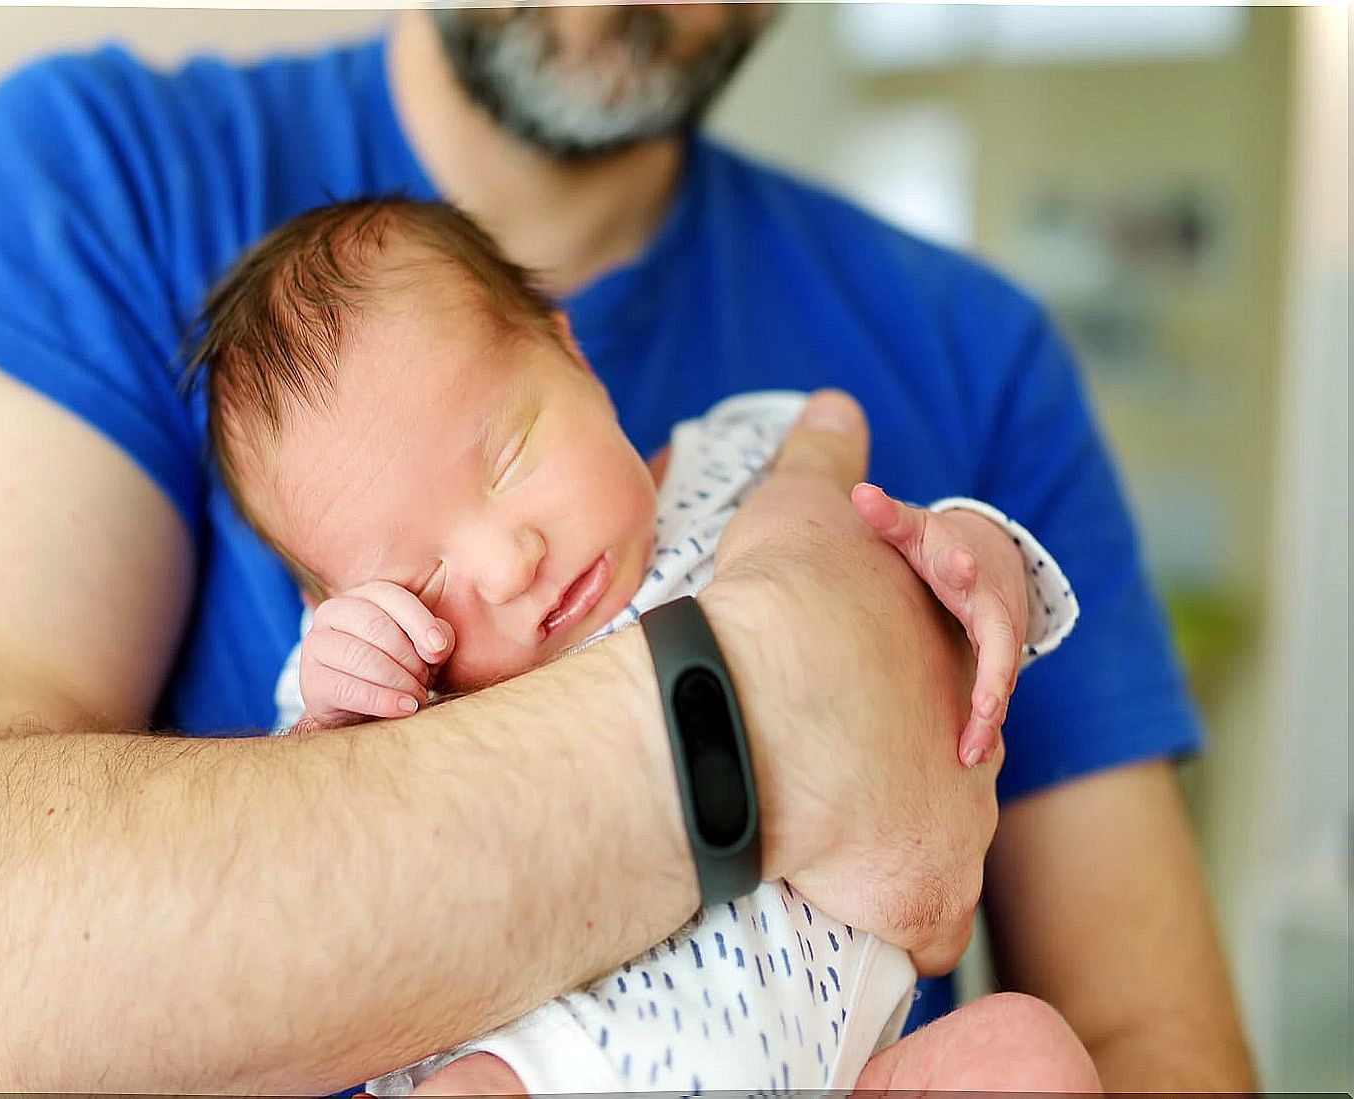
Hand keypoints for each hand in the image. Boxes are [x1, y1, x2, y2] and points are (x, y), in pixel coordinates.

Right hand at [298, 580, 455, 726]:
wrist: (363, 713)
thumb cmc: (396, 671)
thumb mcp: (421, 650)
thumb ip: (434, 638)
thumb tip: (437, 643)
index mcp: (362, 595)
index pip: (391, 597)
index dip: (418, 621)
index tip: (438, 649)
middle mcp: (332, 612)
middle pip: (375, 625)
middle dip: (407, 656)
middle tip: (425, 681)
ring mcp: (315, 645)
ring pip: (360, 656)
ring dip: (397, 679)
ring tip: (417, 696)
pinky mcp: (311, 680)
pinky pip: (347, 688)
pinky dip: (381, 700)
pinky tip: (403, 708)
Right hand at [703, 390, 996, 976]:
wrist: (762, 708)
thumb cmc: (788, 608)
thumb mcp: (803, 506)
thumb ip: (825, 452)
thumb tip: (834, 401)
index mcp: (959, 646)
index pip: (965, 659)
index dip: (916, 663)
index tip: (861, 670)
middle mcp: (974, 738)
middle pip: (959, 753)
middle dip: (916, 752)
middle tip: (847, 757)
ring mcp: (961, 821)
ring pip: (948, 840)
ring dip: (896, 839)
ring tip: (827, 834)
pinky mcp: (929, 895)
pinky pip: (924, 928)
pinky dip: (895, 927)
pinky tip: (851, 914)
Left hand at [851, 485, 1028, 768]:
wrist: (987, 556)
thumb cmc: (937, 546)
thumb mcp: (914, 527)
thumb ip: (888, 515)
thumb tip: (860, 495)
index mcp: (969, 575)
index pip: (971, 577)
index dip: (966, 574)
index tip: (961, 572)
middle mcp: (993, 611)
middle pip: (1000, 649)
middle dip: (994, 683)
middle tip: (984, 715)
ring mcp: (1000, 641)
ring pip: (1000, 683)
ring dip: (988, 719)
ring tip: (969, 755)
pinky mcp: (996, 664)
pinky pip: (993, 697)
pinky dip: (985, 726)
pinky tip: (968, 759)